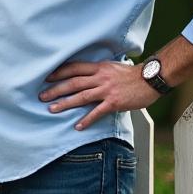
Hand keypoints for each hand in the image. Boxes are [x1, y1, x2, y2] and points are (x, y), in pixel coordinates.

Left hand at [40, 61, 160, 130]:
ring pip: (81, 97)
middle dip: (56, 90)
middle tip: (42, 96)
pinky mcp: (114, 102)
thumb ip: (97, 71)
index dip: (58, 73)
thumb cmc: (132, 74)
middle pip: (73, 83)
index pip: (74, 68)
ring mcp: (107, 90)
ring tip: (52, 109)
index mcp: (98, 67)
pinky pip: (97, 112)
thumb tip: (84, 74)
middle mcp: (100, 77)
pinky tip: (78, 126)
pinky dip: (86, 119)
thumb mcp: (111, 67)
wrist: (150, 79)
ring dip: (65, 103)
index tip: (46, 78)